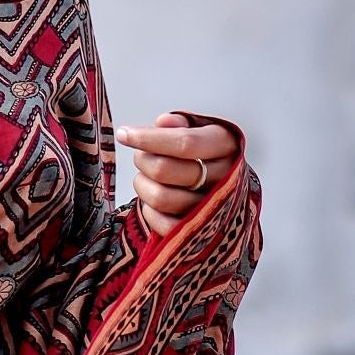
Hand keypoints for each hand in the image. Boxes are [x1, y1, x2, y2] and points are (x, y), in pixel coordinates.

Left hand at [115, 110, 236, 236]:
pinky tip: (152, 202)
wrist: (229, 188)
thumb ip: (183, 124)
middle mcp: (225, 178)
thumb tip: (164, 122)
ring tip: (145, 177)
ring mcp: (214, 209)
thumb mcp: (202, 130)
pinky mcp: (202, 232)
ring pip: (162, 198)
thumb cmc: (209, 154)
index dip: (149, 138)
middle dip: (143, 160)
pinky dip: (151, 213)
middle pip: (166, 170)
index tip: (125, 134)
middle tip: (140, 155)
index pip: (185, 143)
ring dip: (143, 185)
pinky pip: (167, 226)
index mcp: (227, 147)